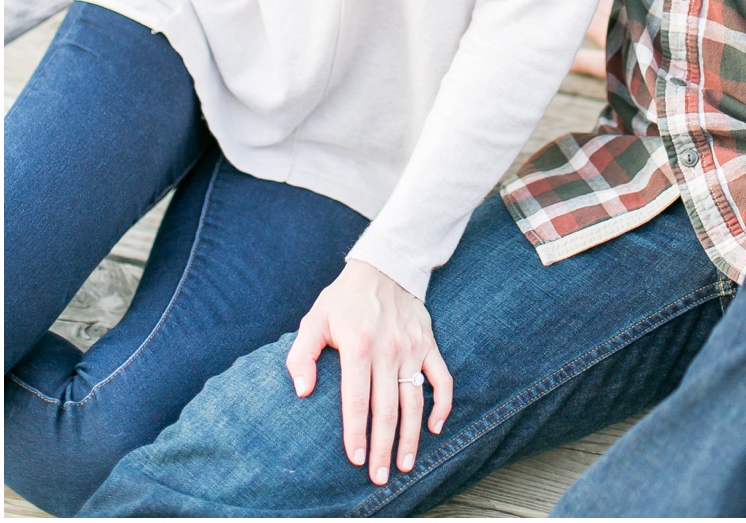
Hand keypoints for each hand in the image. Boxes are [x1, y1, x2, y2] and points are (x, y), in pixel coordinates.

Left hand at [285, 259, 452, 486]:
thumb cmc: (342, 300)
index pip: (357, 399)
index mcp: (358, 345)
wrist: (382, 268)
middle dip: (382, 446)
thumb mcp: (314, 320)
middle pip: (387, 408)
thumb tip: (302, 392)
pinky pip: (443, 381)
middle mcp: (388, 350)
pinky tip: (434, 427)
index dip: (356, 432)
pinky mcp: (429, 346)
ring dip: (411, 437)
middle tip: (379, 476)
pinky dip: (442, 406)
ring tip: (404, 464)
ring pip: (415, 402)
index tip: (355, 459)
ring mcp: (412, 349)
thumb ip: (302, 355)